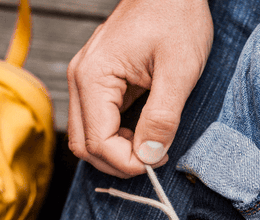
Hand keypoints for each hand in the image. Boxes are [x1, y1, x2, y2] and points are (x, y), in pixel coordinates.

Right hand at [66, 0, 212, 177]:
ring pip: (87, 137)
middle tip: (155, 159)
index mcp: (93, 77)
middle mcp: (80, 80)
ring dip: (116, 151)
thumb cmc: (176, 17)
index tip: (159, 162)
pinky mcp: (96, 82)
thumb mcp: (179, 70)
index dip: (128, 162)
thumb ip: (162, 118)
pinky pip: (96, 122)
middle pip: (84, 145)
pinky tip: (141, 132)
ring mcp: (85, 80)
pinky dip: (116, 136)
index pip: (97, 142)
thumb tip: (150, 157)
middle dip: (119, 162)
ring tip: (151, 145)